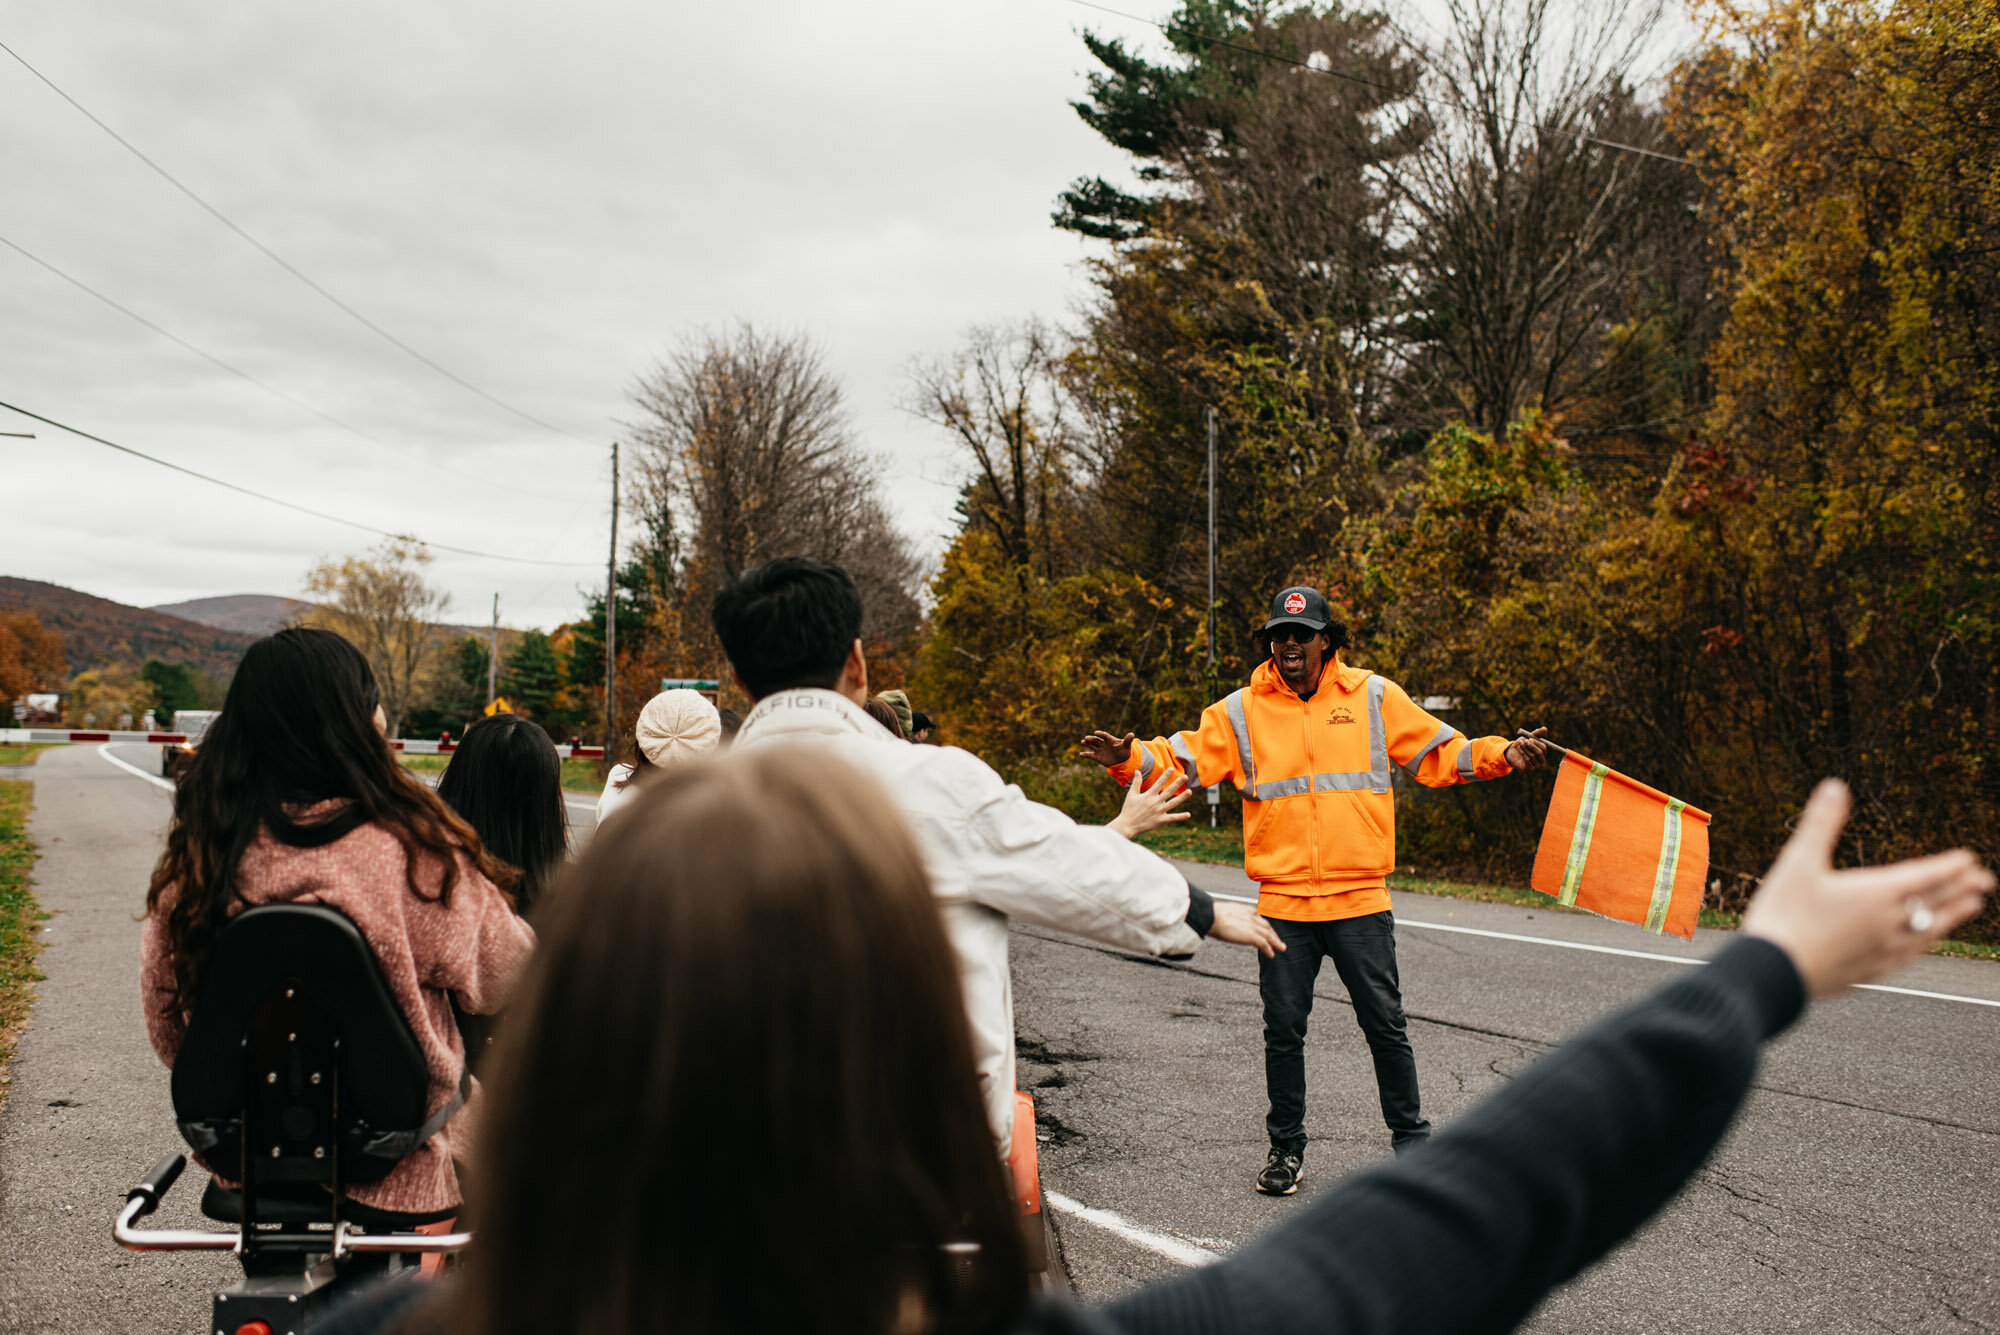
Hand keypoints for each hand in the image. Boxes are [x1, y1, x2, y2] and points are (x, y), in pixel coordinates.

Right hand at [1078, 729, 1134, 767]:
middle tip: (1086, 738)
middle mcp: (1103, 743)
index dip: (1100, 734)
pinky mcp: (1097, 756)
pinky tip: (1080, 754)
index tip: (1096, 733)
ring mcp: (1099, 750)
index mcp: (1109, 739)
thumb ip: (1127, 740)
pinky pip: (1090, 755)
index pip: (1104, 735)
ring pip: (1092, 746)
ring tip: (1082, 742)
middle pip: (1096, 740)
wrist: (1121, 760)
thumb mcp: (1126, 746)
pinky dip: (1085, 755)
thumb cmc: (1124, 751)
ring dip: (1087, 744)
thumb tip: (1132, 734)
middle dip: (1091, 739)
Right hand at [1107, 771, 1191, 839]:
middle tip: (1185, 776)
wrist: (1126, 825)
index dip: (1166, 775)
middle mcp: (1155, 802)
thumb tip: (1137, 770)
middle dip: (1177, 783)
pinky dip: (1180, 817)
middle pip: (1169, 791)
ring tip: (1190, 791)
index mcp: (1148, 795)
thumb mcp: (1131, 795)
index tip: (1172, 768)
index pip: (1159, 783)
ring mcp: (1158, 811)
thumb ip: (1136, 782)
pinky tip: (1188, 814)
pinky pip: (1172, 818)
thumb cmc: (1128, 809)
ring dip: (1182, 797)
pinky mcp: (1160, 820)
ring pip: (1173, 803)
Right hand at [1208, 901, 1284, 957]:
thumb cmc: (1210, 915)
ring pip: (1269, 935)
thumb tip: (1217, 919)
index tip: (1266, 928)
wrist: (1212, 917)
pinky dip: (1269, 950)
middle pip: (1266, 926)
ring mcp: (1252, 926)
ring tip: (1281, 948)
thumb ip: (1225, 916)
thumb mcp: (1221, 912)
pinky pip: (1264, 944)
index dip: (1263, 924)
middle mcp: (1251, 916)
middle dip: (1273, 933)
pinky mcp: (1252, 936)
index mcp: (1244, 909)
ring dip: (1276, 942)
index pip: (1258, 916)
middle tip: (1278, 940)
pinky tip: (1271, 955)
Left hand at [1505, 727, 1549, 771]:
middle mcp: (1542, 760)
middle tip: (1525, 741)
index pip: (1544, 748)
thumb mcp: (1528, 737)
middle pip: (1539, 753)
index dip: (1537, 743)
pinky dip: (1522, 752)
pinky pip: (1527, 760)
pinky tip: (1518, 747)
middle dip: (1531, 746)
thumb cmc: (1522, 745)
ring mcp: (1536, 765)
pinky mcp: (1530, 769)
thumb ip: (1536, 733)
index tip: (1530, 738)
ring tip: (1519, 743)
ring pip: (1532, 756)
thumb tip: (1545, 729)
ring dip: (1524, 748)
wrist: (1512, 754)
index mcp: (1543, 752)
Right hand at [1741, 779, 1993, 997]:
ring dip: (1953, 916)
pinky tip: (1928, 944)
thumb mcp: (1798, 862)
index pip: (1924, 876)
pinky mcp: (1871, 972)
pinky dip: (1927, 944)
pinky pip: (1910, 956)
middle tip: (1985, 880)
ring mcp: (1882, 950)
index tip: (1968, 858)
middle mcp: (1887, 922)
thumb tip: (1835, 786)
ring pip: (1929, 930)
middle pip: (1935, 902)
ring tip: (1971, 908)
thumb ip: (1821, 823)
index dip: (1948, 866)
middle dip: (1962, 889)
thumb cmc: (1782, 915)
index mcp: (1874, 894)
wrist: (1772, 970)